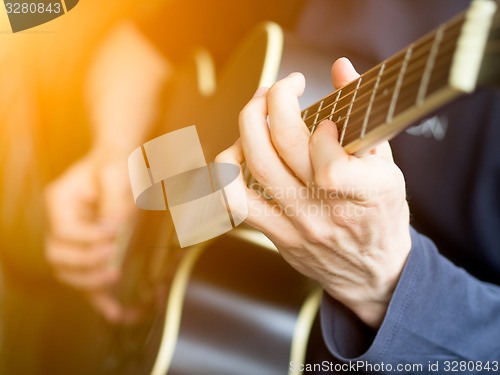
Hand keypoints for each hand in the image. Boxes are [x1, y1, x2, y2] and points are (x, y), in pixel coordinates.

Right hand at [44, 149, 133, 321]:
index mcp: (60, 201)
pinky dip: (100, 298)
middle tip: (115, 259)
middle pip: (59, 258)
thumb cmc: (116, 164)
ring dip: (92, 282)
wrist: (119, 163)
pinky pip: (88, 280)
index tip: (118, 231)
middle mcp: (60, 223)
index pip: (64, 231)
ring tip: (116, 279)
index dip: (90, 237)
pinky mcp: (88, 252)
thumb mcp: (117, 175)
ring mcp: (72, 240)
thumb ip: (116, 202)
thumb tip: (118, 233)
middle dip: (87, 262)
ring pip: (70, 274)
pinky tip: (116, 313)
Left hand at [217, 58, 411, 328]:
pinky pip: (236, 202)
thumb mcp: (390, 168)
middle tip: (280, 89)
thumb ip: (364, 118)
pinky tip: (237, 153)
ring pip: (253, 168)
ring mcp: (297, 224)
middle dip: (273, 101)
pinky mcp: (276, 234)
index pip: (330, 164)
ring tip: (257, 113)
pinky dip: (227, 172)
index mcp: (366, 193)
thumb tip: (341, 69)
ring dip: (247, 127)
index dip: (322, 132)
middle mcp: (327, 210)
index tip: (326, 120)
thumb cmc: (382, 217)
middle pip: (282, 147)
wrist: (372, 273)